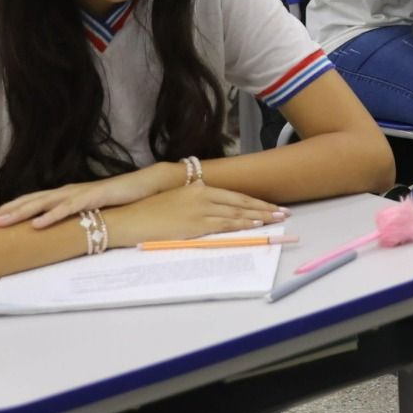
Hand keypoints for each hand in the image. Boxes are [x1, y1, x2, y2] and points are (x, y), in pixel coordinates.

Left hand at [0, 164, 176, 227]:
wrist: (146, 184)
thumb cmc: (120, 199)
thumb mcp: (91, 211)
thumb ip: (75, 217)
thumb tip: (58, 232)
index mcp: (65, 194)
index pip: (31, 201)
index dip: (9, 209)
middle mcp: (68, 191)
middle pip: (30, 200)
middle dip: (5, 210)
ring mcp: (79, 192)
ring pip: (43, 203)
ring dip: (20, 212)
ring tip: (0, 222)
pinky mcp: (93, 197)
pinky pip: (69, 208)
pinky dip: (51, 216)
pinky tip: (37, 224)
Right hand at [104, 184, 287, 244]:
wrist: (129, 219)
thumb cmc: (149, 211)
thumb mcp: (176, 198)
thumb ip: (195, 199)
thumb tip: (211, 205)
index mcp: (198, 187)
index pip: (234, 195)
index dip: (254, 201)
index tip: (270, 205)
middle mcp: (202, 195)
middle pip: (241, 203)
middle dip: (264, 208)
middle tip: (283, 212)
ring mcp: (200, 210)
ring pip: (236, 214)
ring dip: (258, 216)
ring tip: (276, 219)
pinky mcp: (195, 225)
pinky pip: (224, 225)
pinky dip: (241, 224)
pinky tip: (254, 224)